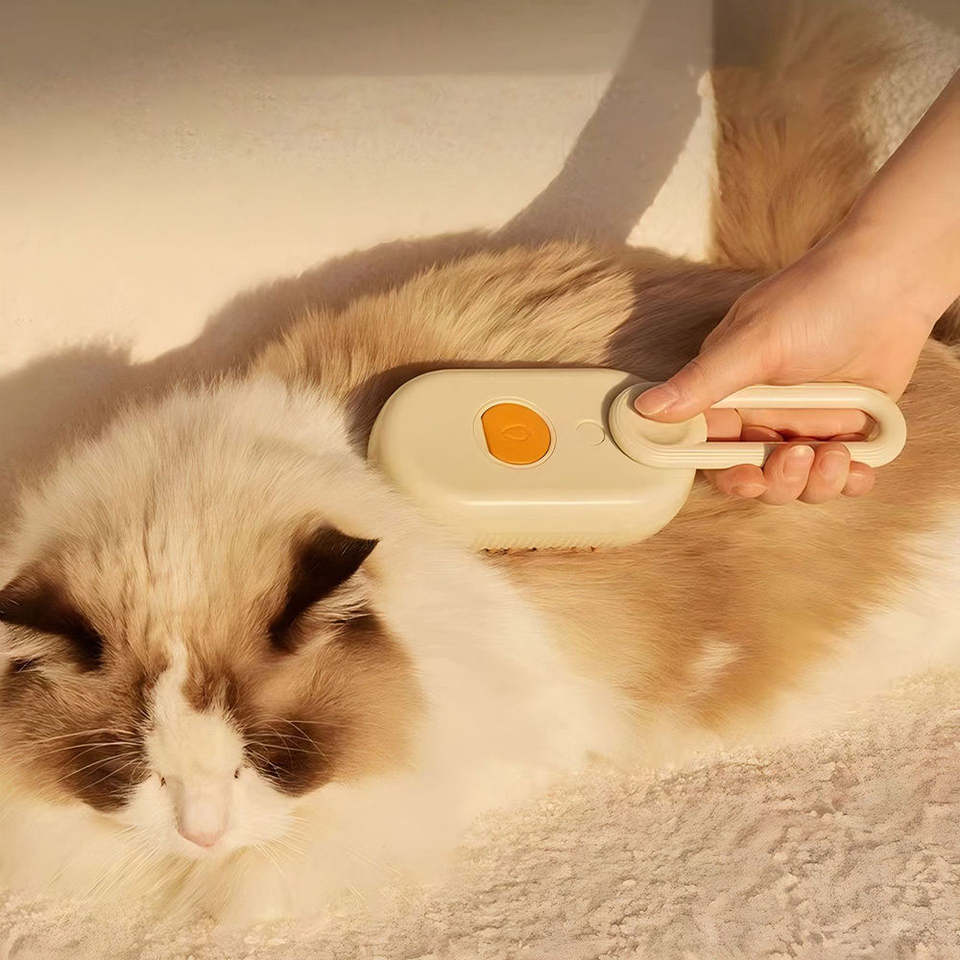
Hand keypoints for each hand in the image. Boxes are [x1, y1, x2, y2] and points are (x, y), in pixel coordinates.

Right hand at [635, 227, 936, 503]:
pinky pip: (841, 475)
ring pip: (797, 483)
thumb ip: (702, 381)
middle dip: (774, 481)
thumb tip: (644, 408)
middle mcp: (763, 415)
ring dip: (814, 483)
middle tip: (793, 458)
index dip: (722, 471)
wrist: (892, 280)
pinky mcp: (847, 430)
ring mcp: (805, 424)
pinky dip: (850, 481)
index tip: (741, 475)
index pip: (709, 449)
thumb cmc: (816, 299)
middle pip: (754, 476)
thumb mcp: (753, 342)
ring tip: (836, 455)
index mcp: (729, 394)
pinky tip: (858, 468)